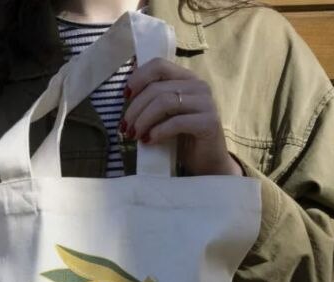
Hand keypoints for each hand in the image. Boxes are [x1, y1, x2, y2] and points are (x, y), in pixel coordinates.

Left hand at [121, 58, 244, 176]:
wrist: (207, 163)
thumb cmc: (183, 139)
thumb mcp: (164, 116)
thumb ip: (152, 101)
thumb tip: (126, 91)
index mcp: (187, 79)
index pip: (159, 65)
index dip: (138, 78)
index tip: (125, 97)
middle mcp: (199, 86)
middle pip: (157, 87)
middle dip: (135, 108)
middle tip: (125, 127)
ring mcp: (206, 103)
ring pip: (165, 102)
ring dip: (143, 120)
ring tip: (134, 135)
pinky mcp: (209, 123)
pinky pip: (176, 122)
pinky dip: (158, 132)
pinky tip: (149, 141)